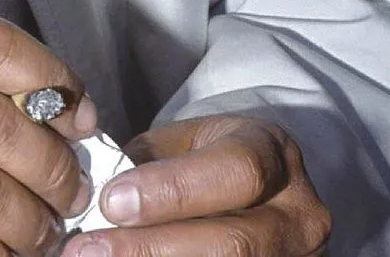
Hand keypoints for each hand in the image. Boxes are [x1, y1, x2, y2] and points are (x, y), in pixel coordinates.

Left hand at [76, 115, 331, 256]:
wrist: (258, 188)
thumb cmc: (207, 158)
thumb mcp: (184, 143)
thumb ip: (147, 165)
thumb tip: (93, 197)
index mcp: (273, 154)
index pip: (236, 172)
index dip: (173, 190)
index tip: (112, 202)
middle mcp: (298, 214)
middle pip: (234, 243)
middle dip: (153, 248)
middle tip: (90, 249)